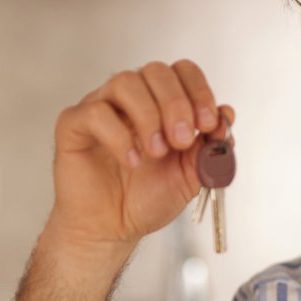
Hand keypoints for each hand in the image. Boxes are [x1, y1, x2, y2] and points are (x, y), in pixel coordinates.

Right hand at [42, 61, 233, 255]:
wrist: (113, 229)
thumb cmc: (147, 197)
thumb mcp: (192, 175)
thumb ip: (210, 147)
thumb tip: (227, 115)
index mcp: (162, 102)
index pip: (183, 71)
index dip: (200, 92)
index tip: (209, 124)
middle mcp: (132, 98)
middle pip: (156, 71)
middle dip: (177, 104)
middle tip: (183, 140)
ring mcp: (101, 106)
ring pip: (125, 82)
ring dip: (148, 115)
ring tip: (156, 152)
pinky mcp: (74, 124)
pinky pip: (95, 112)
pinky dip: (119, 136)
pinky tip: (131, 161)